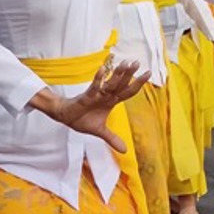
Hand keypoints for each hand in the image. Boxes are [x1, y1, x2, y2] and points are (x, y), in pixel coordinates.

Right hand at [33, 60, 148, 152]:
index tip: (148, 73)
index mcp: (111, 101)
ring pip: (110, 83)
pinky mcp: (86, 96)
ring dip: (118, 74)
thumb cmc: (82, 119)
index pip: (128, 91)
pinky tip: (102, 70)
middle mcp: (106, 95)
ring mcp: (97, 95)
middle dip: (130, 74)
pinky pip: (94, 87)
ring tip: (125, 64)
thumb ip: (113, 138)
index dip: (138, 84)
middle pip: (121, 84)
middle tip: (137, 63)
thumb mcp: (100, 131)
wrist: (65, 118)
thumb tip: (125, 150)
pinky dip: (98, 80)